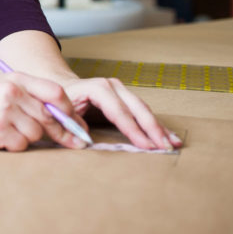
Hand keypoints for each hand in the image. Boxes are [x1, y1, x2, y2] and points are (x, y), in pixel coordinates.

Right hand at [0, 73, 87, 150]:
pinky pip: (21, 145)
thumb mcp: (4, 88)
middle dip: (59, 132)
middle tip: (68, 141)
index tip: (77, 125)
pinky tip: (1, 138)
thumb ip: (33, 98)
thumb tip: (69, 120)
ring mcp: (3, 111)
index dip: (70, 112)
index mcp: (16, 79)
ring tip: (11, 131)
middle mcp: (11, 92)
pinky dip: (14, 145)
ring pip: (36, 134)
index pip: (56, 92)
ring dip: (29, 138)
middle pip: (50, 116)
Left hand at [62, 77, 181, 150]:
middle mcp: (112, 86)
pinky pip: (143, 112)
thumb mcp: (59, 111)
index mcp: (96, 88)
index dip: (133, 130)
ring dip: (159, 128)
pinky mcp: (126, 97)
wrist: (62, 86)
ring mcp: (121, 90)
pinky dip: (155, 125)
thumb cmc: (60, 101)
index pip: (118, 112)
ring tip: (173, 144)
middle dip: (152, 129)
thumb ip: (70, 124)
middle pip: (137, 109)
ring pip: (143, 110)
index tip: (147, 146)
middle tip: (165, 147)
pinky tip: (168, 136)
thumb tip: (84, 140)